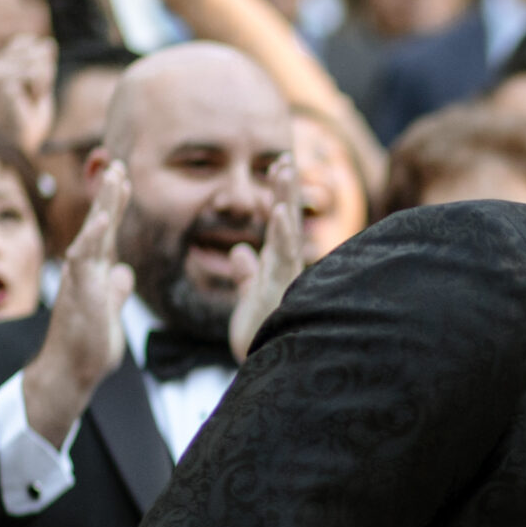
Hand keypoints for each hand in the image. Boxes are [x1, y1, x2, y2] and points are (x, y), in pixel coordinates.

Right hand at [0, 33, 56, 157]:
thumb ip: (43, 64)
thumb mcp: (40, 86)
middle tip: (31, 98)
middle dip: (44, 76)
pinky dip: (39, 90)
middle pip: (37, 52)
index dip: (41, 63)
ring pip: (38, 62)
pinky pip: (36, 74)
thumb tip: (48, 43)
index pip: (29, 42)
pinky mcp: (0, 81)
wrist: (15, 145)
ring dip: (42, 86)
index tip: (33, 87)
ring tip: (27, 102)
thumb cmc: (25, 119)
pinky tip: (26, 103)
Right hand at [21, 165, 133, 441]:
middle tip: (119, 164)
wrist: (70, 373)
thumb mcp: (110, 314)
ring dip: (103, 204)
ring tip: (114, 176)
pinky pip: (83, 258)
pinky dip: (93, 236)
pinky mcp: (77, 292)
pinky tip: (104, 217)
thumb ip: (116, 292)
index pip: (107, 233)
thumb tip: (124, 273)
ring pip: (91, 233)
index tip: (124, 179)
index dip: (116, 206)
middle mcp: (85, 271)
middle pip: (99, 224)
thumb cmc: (88, 347)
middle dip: (109, 194)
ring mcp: (79, 279)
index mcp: (95, 273)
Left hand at [226, 156, 303, 361]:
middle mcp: (284, 268)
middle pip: (285, 220)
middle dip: (284, 190)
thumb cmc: (260, 336)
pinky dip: (279, 232)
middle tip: (284, 158)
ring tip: (284, 170)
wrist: (268, 368)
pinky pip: (282, 256)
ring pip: (287, 231)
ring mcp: (284, 277)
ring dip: (284, 199)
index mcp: (275, 267)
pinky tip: (276, 210)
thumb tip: (238, 252)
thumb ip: (246, 274)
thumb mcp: (248, 298)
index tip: (276, 167)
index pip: (277, 225)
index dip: (277, 196)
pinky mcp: (279, 289)